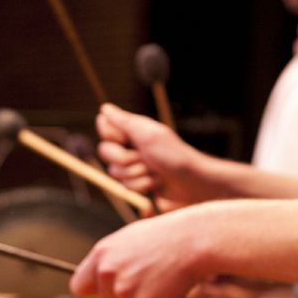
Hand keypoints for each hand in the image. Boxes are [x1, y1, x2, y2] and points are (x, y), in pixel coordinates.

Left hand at [70, 206, 215, 297]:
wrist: (196, 239)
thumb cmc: (168, 236)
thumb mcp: (131, 240)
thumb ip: (113, 260)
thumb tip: (103, 279)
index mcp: (101, 254)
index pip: (79, 285)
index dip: (94, 293)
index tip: (105, 294)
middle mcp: (107, 273)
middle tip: (148, 284)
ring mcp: (124, 290)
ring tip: (164, 277)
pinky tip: (172, 285)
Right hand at [95, 103, 225, 206]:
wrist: (193, 183)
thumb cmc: (174, 155)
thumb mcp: (148, 134)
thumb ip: (124, 122)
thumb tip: (103, 108)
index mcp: (133, 131)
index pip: (105, 130)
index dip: (113, 137)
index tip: (128, 139)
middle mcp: (131, 147)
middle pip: (106, 155)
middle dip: (126, 160)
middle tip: (146, 159)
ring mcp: (134, 167)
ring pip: (116, 174)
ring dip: (138, 175)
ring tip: (156, 173)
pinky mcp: (139, 185)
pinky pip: (126, 189)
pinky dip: (142, 187)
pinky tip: (157, 185)